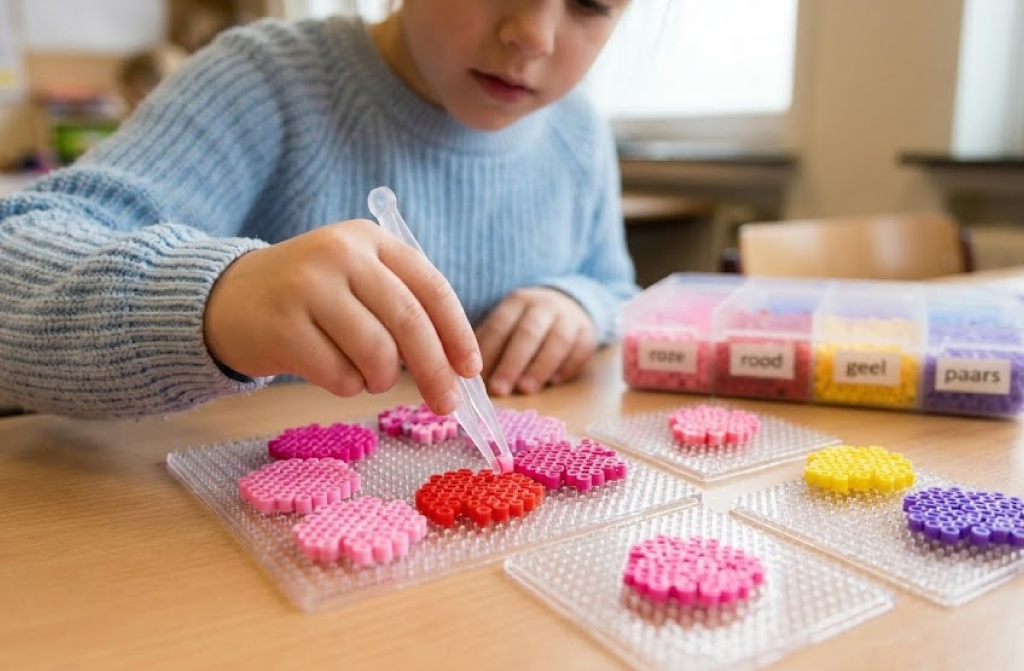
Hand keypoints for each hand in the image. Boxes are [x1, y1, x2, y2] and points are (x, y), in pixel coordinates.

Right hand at [203, 219, 480, 413]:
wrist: (225, 300)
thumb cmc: (309, 297)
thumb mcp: (355, 278)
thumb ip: (403, 306)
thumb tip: (456, 366)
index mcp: (369, 239)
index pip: (431, 287)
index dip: (457, 332)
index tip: (470, 370)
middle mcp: (341, 254)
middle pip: (410, 323)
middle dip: (435, 370)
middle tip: (446, 403)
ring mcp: (308, 288)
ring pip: (377, 353)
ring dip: (381, 379)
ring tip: (367, 375)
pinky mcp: (283, 328)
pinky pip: (339, 375)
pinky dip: (346, 386)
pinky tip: (329, 371)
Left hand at [477, 286, 596, 395]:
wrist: (569, 303)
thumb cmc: (527, 323)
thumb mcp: (507, 323)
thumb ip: (490, 346)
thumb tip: (466, 377)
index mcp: (517, 302)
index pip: (500, 324)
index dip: (488, 351)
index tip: (476, 377)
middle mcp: (544, 306)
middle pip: (528, 332)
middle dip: (512, 362)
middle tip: (499, 389)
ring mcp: (569, 318)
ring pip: (557, 341)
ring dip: (540, 367)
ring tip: (526, 389)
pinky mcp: (588, 332)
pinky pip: (581, 349)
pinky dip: (567, 367)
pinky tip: (553, 383)